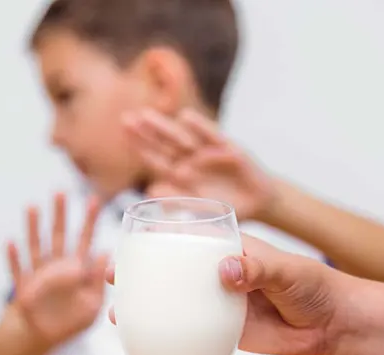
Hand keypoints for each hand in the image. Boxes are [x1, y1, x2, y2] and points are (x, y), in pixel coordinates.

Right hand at [7, 193, 106, 344]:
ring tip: (32, 207)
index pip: (85, 240)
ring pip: (36, 246)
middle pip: (58, 235)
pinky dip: (14, 258)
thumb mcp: (93, 305)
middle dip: (60, 214)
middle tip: (61, 192)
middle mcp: (56, 266)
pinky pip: (17, 271)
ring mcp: (38, 274)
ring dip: (33, 227)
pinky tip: (11, 243)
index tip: (94, 200)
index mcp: (77, 268)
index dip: (90, 221)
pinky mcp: (23, 288)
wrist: (41, 337)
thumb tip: (106, 253)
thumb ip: (98, 280)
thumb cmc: (70, 322)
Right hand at [106, 234, 340, 354]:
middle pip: (169, 269)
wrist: (328, 323)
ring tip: (119, 313)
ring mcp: (216, 301)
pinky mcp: (222, 327)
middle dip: (138, 273)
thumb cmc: (311, 284)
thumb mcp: (285, 270)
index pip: (184, 238)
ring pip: (173, 300)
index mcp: (228, 248)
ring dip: (145, 304)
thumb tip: (225, 272)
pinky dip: (168, 331)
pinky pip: (190, 327)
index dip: (154, 239)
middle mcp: (215, 273)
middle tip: (113, 279)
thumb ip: (256, 269)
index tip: (130, 245)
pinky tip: (148, 338)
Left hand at [123, 108, 276, 220]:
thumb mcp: (200, 210)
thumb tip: (150, 191)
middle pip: (165, 144)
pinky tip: (185, 117)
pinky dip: (200, 127)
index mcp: (181, 176)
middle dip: (146, 132)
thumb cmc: (226, 208)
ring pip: (183, 138)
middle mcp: (191, 160)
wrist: (259, 203)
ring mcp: (208, 153)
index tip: (124, 133)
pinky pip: (212, 137)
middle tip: (126, 119)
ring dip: (165, 127)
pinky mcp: (229, 148)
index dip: (140, 146)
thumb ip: (177, 200)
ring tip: (146, 116)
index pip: (156, 159)